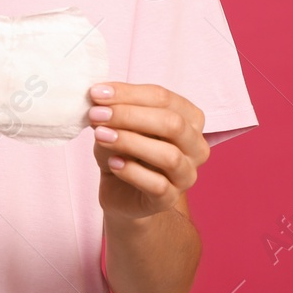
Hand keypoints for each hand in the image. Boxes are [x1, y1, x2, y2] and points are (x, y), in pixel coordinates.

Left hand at [86, 82, 208, 221]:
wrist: (121, 192)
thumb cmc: (125, 150)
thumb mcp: (118, 124)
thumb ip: (115, 111)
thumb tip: (99, 98)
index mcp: (189, 118)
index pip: (164, 98)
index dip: (129, 93)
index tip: (96, 93)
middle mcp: (196, 146)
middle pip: (172, 124)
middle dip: (130, 115)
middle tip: (96, 113)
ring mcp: (187, 175)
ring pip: (169, 156)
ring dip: (130, 142)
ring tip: (100, 136)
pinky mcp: (170, 199)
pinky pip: (158, 185)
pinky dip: (132, 172)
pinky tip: (112, 163)